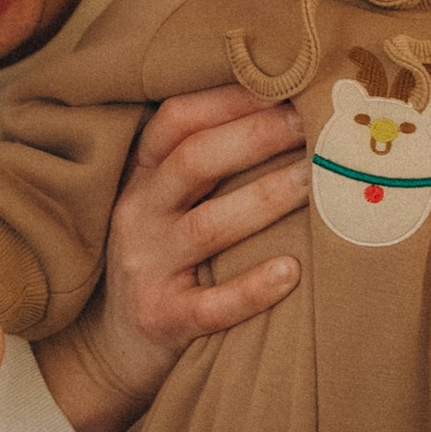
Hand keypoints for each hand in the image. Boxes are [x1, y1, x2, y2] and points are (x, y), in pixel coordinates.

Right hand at [39, 85, 311, 431]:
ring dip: (266, 198)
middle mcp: (138, 215)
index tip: (287, 80)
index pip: (178, 120)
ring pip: (207, 226)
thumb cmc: (164, 260)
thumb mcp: (167, 204)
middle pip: (194, 161)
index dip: (231, 97)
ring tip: (318, 180)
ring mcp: (147, 268)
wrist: (112, 351)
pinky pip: (211, 305)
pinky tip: (293, 271)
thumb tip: (292, 110)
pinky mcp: (163, 319)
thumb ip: (208, 164)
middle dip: (257, 135)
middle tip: (314, 124)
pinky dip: (253, 288)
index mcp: (141, 177)